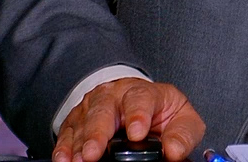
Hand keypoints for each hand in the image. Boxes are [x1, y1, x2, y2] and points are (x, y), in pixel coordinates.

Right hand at [52, 77, 205, 161]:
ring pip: (83, 122)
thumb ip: (183, 135)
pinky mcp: (77, 120)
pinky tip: (64, 159)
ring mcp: (93, 106)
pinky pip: (68, 132)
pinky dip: (64, 146)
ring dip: (79, 143)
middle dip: (98, 133)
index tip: (137, 133)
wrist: (137, 99)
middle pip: (104, 110)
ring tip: (81, 160)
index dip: (137, 115)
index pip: (140, 98)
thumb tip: (174, 151)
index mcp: (144, 92)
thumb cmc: (159, 111)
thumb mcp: (182, 118)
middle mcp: (115, 96)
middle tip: (94, 152)